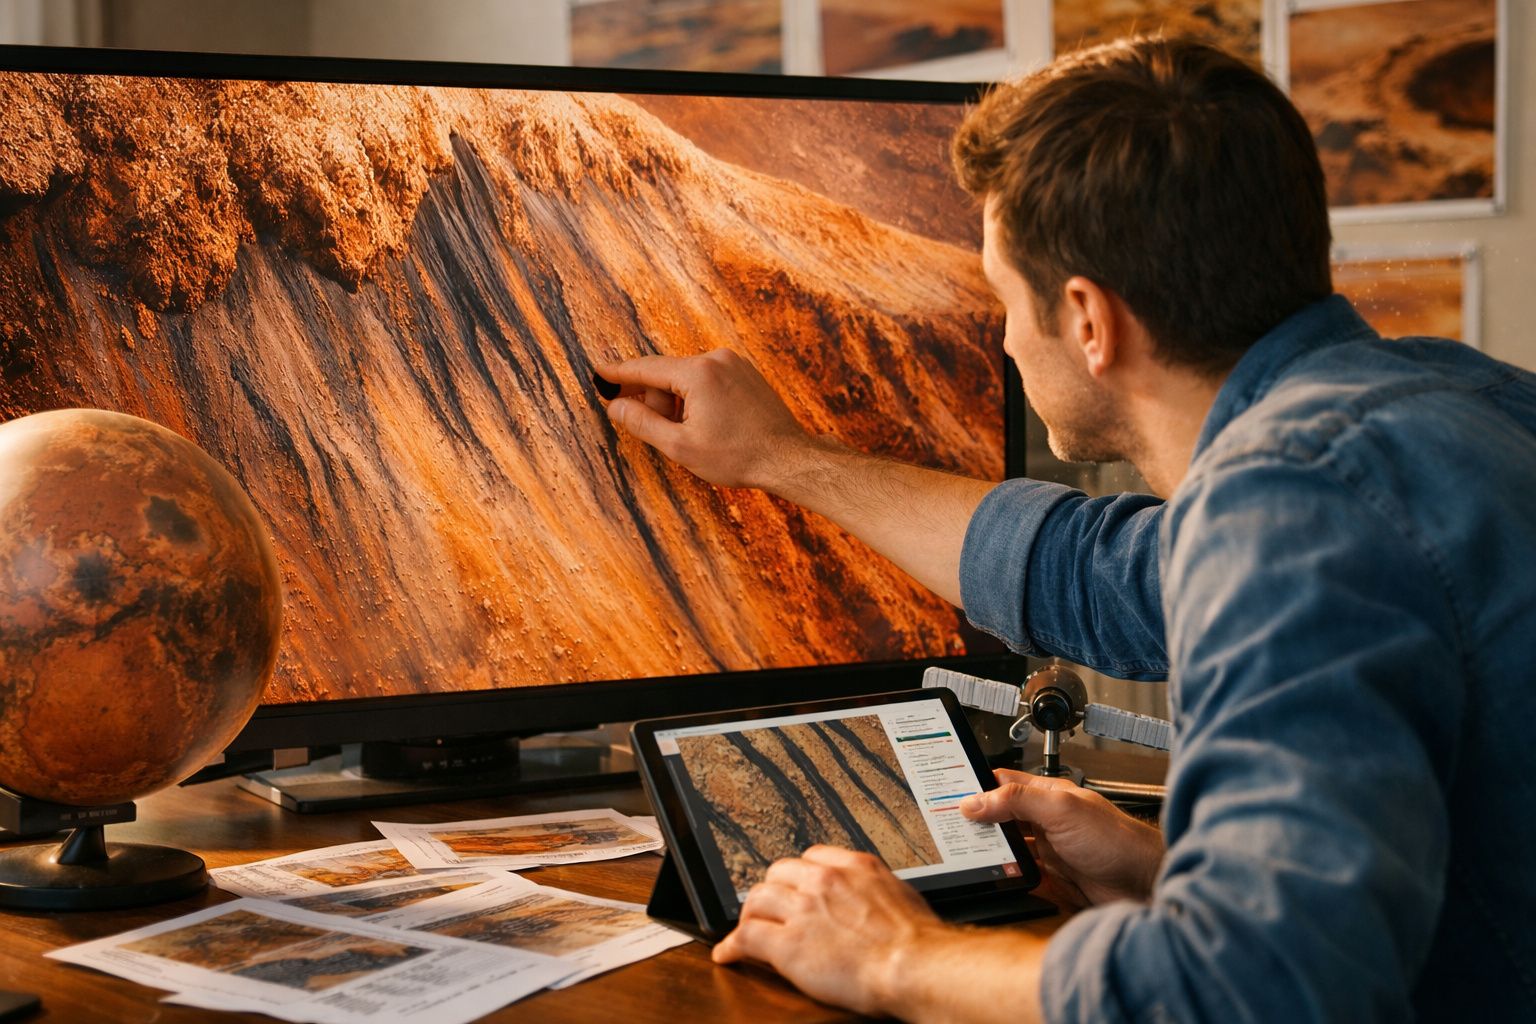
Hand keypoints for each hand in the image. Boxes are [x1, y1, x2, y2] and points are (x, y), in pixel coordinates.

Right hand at [596, 349, 819, 490]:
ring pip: (687, 378)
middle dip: (655, 401)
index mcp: (698, 373)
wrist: (789, 459)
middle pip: (667, 374)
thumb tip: (614, 407)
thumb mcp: (680, 446)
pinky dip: (696, 398)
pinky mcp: (745, 372)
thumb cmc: (737, 456)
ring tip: (692, 435)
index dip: (618, 373)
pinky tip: (706, 426)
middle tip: (661, 433)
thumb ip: (642, 423)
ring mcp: (734, 363)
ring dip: (677, 403)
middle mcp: (716, 358)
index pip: (646, 368)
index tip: (598, 370)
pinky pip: (708, 379)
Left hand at [711, 845, 945, 1015]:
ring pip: (757, 899)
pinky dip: (733, 945)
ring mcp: (803, 909)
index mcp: (854, 866)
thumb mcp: (902, 897)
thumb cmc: (919, 943)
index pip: (811, 856)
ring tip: (751, 930)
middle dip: (774, 892)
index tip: (797, 889)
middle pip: (779, 873)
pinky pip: (746, 936)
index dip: (800, 876)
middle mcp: (824, 880)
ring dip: (752, 916)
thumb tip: (875, 901)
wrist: (916, 966)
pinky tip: (729, 954)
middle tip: (773, 911)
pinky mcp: (788, 943)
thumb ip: (878, 892)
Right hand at [961, 770, 1162, 909]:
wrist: (1147, 885)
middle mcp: (1047, 821)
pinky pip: (1022, 878)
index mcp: (1047, 795)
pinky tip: (999, 879)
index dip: (975, 787)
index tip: (948, 794)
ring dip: (991, 854)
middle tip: (951, 830)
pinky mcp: (1055, 881)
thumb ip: (1017, 801)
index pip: (1002, 784)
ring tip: (969, 856)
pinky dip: (1008, 879)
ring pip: (1008, 850)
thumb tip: (976, 800)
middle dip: (977, 824)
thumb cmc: (1118, 840)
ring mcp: (1050, 851)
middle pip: (1000, 819)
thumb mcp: (1061, 809)